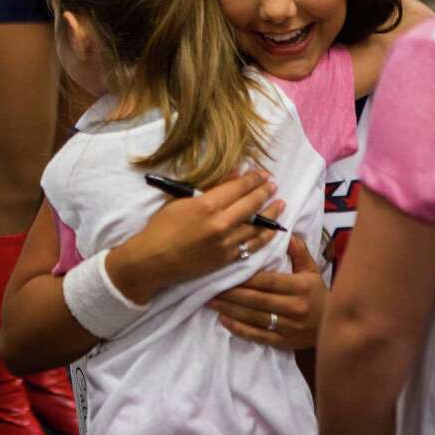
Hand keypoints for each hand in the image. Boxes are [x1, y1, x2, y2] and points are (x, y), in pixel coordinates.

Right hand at [108, 169, 284, 303]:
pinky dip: (265, 237)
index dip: (252, 179)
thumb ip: (207, 189)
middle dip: (264, 192)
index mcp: (206, 205)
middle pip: (250, 205)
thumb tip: (230, 177)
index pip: (237, 188)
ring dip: (270, 214)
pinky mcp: (227, 259)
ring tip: (280, 205)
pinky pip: (252, 246)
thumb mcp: (180, 201)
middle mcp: (220, 223)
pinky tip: (273, 230)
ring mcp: (226, 243)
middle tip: (273, 185)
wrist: (154, 260)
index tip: (262, 174)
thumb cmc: (161, 227)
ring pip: (256, 226)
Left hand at [206, 235, 326, 349]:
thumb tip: (286, 233)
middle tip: (209, 287)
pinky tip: (223, 320)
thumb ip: (299, 252)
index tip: (226, 272)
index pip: (267, 281)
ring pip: (254, 317)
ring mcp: (289, 327)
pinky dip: (239, 329)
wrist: (337, 327)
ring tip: (209, 301)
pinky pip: (258, 336)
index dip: (245, 278)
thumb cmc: (318, 294)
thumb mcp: (312, 270)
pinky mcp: (284, 343)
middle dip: (231, 293)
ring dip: (229, 310)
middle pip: (256, 299)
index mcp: (300, 287)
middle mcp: (294, 308)